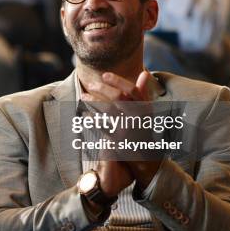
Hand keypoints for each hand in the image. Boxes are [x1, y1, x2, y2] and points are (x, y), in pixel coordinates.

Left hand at [83, 71, 161, 191]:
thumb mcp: (146, 111)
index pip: (133, 90)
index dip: (118, 81)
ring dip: (93, 101)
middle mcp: (138, 118)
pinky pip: (101, 126)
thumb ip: (143, 92)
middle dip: (102, 89)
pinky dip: (91, 118)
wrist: (146, 158)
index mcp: (145, 109)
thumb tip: (144, 73)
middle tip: (90, 84)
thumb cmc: (143, 129)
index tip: (104, 74)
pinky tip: (84, 112)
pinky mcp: (118, 141)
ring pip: (107, 110)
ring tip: (83, 95)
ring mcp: (128, 129)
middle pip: (118, 98)